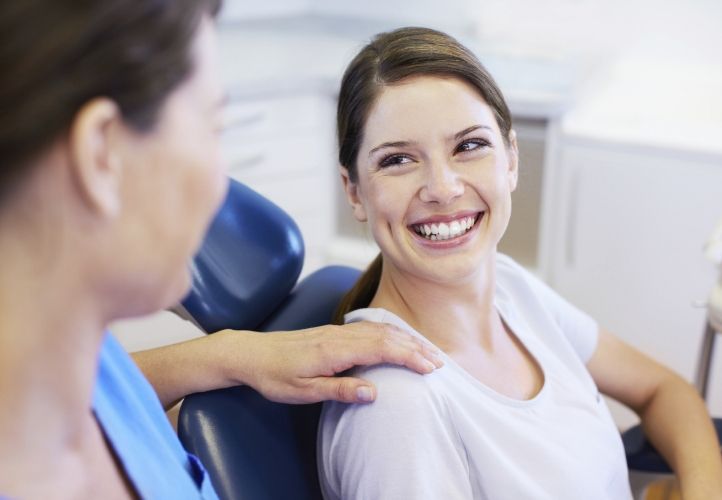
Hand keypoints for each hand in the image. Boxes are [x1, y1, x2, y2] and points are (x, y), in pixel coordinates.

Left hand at [216, 322, 443, 403]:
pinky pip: (369, 328)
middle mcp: (339, 335)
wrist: (251, 353)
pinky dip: (391, 333)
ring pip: (380, 329)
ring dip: (406, 338)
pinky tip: (398, 338)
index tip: (430, 368)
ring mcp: (337, 330)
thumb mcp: (302, 391)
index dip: (409, 357)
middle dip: (416, 347)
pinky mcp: (334, 332)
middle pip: (387, 335)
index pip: (382, 348)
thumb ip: (338, 390)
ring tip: (427, 351)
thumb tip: (374, 392)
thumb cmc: (274, 376)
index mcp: (334, 350)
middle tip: (440, 362)